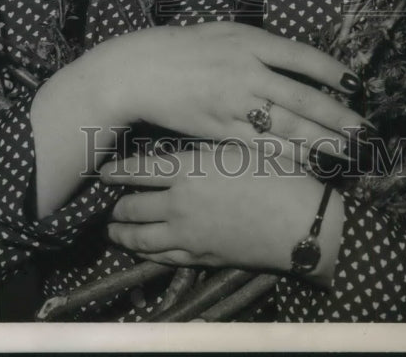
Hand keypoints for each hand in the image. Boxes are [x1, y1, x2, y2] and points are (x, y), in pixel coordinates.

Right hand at [87, 20, 364, 162]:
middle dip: (336, 117)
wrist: (140, 70)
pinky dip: (286, 156)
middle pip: (302, 98)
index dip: (332, 72)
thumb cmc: (183, 48)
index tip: (355, 85)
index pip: (302, 57)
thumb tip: (295, 62)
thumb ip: (259, 47)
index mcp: (250, 41)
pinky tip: (307, 164)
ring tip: (346, 153)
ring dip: (319, 141)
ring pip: (287, 127)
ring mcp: (234, 103)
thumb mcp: (224, 33)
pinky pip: (261, 147)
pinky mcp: (220, 131)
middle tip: (364, 131)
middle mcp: (247, 71)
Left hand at [100, 144, 344, 284]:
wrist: (301, 220)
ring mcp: (188, 234)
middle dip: (117, 205)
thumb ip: (204, 150)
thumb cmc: (275, 174)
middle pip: (134, 206)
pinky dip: (146, 252)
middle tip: (109, 202)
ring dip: (123, 232)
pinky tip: (143, 249)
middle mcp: (179, 203)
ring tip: (114, 229)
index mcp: (188, 170)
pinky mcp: (201, 257)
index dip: (117, 172)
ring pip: (141, 237)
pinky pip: (163, 257)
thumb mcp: (237, 148)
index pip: (139, 170)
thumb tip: (180, 149)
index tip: (104, 171)